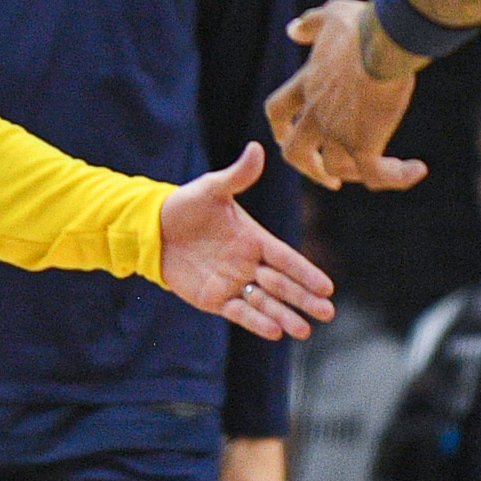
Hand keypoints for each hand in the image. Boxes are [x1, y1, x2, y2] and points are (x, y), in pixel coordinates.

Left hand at [158, 144, 334, 340]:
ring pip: (265, 303)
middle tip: (327, 313)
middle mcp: (250, 263)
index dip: (306, 272)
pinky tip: (273, 332)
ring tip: (303, 331)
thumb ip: (236, 176)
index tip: (328, 287)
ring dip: (285, 316)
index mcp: (255, 239)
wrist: (152, 230)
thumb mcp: (211, 189)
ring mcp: (234, 283)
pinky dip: (255, 322)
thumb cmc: (185, 206)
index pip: (287, 259)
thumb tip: (256, 148)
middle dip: (305, 299)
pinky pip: (239, 313)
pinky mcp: (215, 299)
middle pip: (283, 285)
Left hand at [266, 3, 429, 191]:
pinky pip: (375, 175)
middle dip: (308, 167)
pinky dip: (395, 177)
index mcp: (307, 86)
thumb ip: (310, 24)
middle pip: (294, 153)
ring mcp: (338, 133)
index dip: (280, 127)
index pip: (276, 112)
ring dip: (355, 172)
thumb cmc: (363, 25)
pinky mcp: (365, 144)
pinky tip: (417, 169)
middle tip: (327, 175)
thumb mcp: (331, 15)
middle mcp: (316, 114)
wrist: (385, 42)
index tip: (288, 135)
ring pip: (336, 168)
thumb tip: (293, 29)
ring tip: (381, 167)